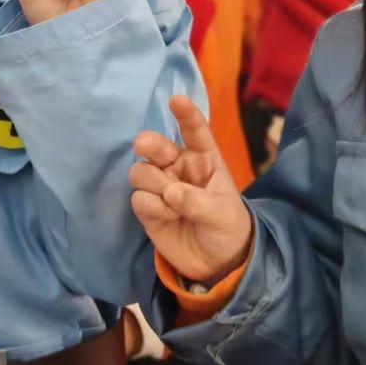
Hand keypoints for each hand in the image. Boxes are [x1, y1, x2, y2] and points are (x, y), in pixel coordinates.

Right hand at [131, 96, 252, 284]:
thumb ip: (198, 201)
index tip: (176, 101)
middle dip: (149, 143)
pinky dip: (150, 207)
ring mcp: (161, 186)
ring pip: (141, 171)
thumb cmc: (227, 227)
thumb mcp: (222, 213)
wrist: (216, 263)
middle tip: (143, 146)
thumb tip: (171, 192)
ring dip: (152, 184)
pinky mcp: (148, 208)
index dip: (186, 115)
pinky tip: (165, 217)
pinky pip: (138, 198)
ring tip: (171, 203)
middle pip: (157, 147)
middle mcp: (179, 167)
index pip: (195, 132)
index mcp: (204, 160)